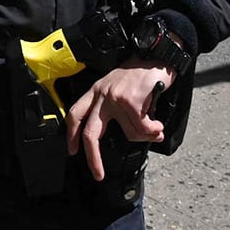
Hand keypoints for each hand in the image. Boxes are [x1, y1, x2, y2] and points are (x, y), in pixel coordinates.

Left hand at [66, 64, 173, 179]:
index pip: (76, 114)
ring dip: (146, 135)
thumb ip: (116, 111)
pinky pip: (143, 128)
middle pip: (91, 133)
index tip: (72, 150)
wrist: (158, 55)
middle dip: (93, 158)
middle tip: (98, 174)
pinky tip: (158, 125)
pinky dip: (154, 130)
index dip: (71, 134)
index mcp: (96, 91)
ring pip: (129, 133)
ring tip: (155, 129)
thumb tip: (130, 137)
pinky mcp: (131, 101)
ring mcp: (115, 98)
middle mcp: (102, 94)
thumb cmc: (141, 73)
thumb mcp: (120, 88)